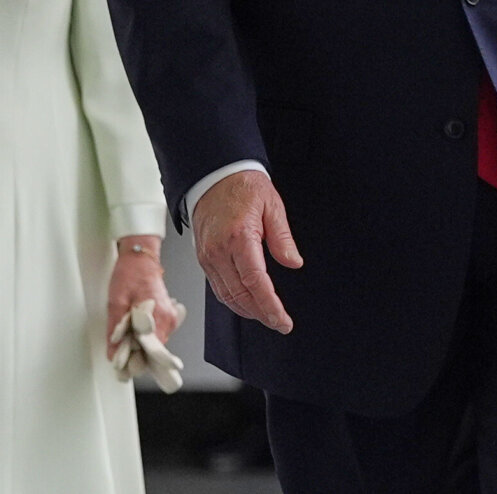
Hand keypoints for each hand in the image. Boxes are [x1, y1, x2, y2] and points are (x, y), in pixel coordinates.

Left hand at [105, 236, 181, 355]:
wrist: (140, 256)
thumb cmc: (130, 273)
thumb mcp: (116, 301)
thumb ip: (115, 330)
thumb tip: (113, 352)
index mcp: (159, 318)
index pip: (153, 353)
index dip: (137, 361)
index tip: (124, 367)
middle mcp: (169, 321)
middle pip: (155, 351)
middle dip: (138, 356)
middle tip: (120, 355)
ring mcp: (170, 318)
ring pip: (156, 344)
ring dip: (140, 346)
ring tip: (123, 341)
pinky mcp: (166, 316)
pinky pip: (156, 334)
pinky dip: (144, 337)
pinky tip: (132, 332)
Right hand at [193, 170, 301, 332]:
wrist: (213, 174)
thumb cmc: (242, 186)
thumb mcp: (272, 205)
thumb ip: (283, 238)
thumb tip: (294, 263)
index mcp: (239, 236)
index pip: (255, 282)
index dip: (270, 306)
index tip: (283, 321)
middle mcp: (219, 249)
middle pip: (240, 295)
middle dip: (261, 314)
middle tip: (279, 322)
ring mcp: (207, 255)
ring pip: (226, 295)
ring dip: (247, 310)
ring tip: (266, 315)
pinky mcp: (203, 257)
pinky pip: (217, 286)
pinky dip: (232, 300)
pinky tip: (247, 302)